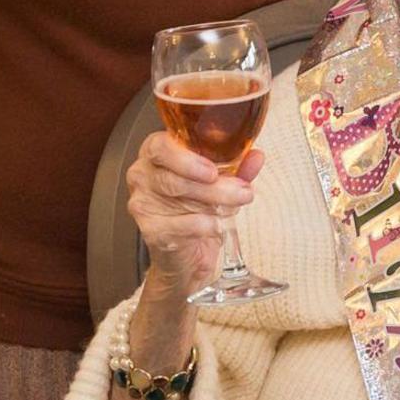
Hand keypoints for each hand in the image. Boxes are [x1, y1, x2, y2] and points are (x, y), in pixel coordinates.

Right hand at [124, 126, 256, 296]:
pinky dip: (204, 225)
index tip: (213, 170)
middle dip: (213, 186)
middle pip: (172, 177)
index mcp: (156, 153)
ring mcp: (143, 204)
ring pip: (178, 198)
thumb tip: (256, 156)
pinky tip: (216, 225)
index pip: (159, 146)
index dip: (186, 157)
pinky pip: (180, 226)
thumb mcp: (222, 182)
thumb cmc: (198, 208)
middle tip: (241, 191)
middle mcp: (142, 175)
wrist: (188, 253)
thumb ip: (238, 167)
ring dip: (214, 202)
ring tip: (235, 205)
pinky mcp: (151, 231)